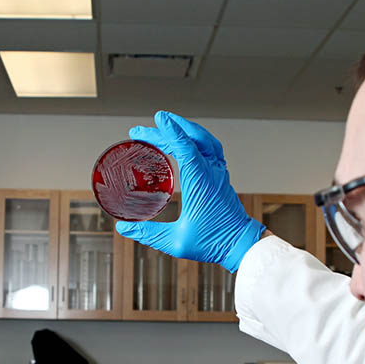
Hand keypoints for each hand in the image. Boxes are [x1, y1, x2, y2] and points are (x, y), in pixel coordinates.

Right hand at [115, 111, 265, 272]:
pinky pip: (210, 148)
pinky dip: (196, 138)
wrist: (240, 244)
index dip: (171, 132)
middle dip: (166, 130)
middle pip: (190, 139)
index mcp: (200, 183)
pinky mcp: (220, 176)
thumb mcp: (175, 241)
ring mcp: (218, 173)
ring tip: (166, 124)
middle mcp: (211, 173)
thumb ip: (147, 233)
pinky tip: (186, 141)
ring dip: (185, 129)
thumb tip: (124, 228)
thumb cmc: (213, 242)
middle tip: (143, 131)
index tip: (158, 119)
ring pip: (204, 140)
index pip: (186, 148)